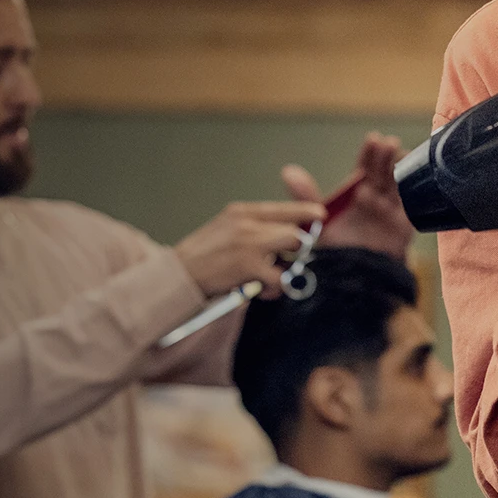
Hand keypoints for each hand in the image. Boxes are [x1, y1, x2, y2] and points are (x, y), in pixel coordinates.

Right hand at [173, 200, 322, 298]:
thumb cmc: (200, 258)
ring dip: (286, 268)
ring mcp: (250, 243)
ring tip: (270, 279)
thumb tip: (279, 235)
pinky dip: (275, 287)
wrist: (177, 276)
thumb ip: (250, 228)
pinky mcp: (250, 266)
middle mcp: (247, 223)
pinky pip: (280, 277)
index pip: (281, 208)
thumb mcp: (224, 229)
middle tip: (286, 261)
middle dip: (296, 248)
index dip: (305, 211)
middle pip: (294, 231)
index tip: (319, 215)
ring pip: (291, 250)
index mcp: (240, 212)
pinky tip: (262, 290)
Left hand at [286, 133, 414, 257]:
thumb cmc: (338, 249)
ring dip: (400, 167)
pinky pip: (412, 204)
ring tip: (399, 152)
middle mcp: (377, 198)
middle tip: (387, 143)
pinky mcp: (404, 224)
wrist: (356, 278)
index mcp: (358, 194)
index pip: (365, 168)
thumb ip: (305, 197)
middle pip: (384, 171)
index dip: (369, 153)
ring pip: (399, 183)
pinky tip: (415, 177)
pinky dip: (414, 190)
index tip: (373, 139)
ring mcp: (391, 210)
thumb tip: (288, 171)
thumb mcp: (318, 222)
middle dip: (386, 156)